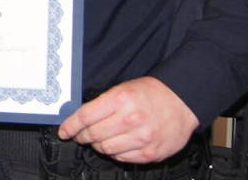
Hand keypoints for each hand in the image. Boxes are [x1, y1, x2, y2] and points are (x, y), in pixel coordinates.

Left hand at [57, 76, 198, 163]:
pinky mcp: (150, 153)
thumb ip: (103, 103)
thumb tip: (81, 117)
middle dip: (82, 136)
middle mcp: (130, 119)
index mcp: (120, 99)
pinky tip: (115, 145)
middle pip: (93, 134)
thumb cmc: (152, 93)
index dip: (70, 125)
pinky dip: (114, 153)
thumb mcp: (123, 88)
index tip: (64, 130)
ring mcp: (141, 138)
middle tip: (80, 135)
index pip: (85, 116)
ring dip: (97, 145)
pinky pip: (122, 158)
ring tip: (98, 139)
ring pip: (106, 149)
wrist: (182, 102)